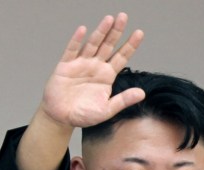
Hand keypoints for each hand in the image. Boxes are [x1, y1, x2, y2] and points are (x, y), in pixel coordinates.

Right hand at [40, 13, 144, 127]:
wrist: (61, 117)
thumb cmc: (84, 114)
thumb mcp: (106, 110)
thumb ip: (123, 100)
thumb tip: (142, 93)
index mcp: (107, 76)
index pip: (121, 57)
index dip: (130, 45)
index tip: (139, 33)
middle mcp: (96, 66)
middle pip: (108, 45)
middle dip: (116, 31)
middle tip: (123, 17)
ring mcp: (81, 64)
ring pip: (92, 44)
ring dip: (100, 31)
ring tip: (109, 19)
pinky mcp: (66, 66)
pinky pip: (72, 51)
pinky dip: (77, 40)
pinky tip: (83, 30)